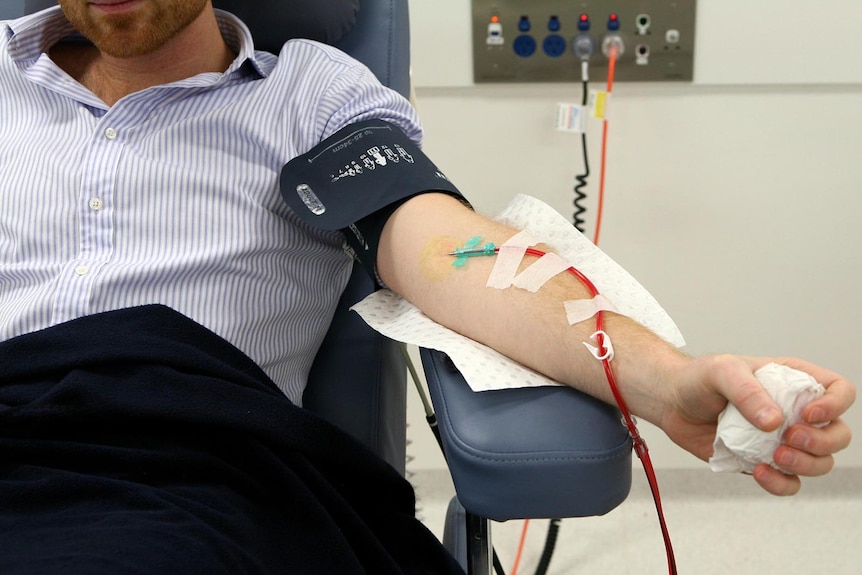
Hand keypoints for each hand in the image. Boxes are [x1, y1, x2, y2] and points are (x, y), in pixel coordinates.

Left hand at [659, 355, 854, 495]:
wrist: (671, 403)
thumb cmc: (698, 379)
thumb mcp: (721, 371)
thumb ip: (747, 392)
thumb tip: (774, 423)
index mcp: (793, 381)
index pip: (839, 390)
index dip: (836, 405)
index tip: (808, 414)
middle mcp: (794, 412)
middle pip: (838, 434)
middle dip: (823, 442)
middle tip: (788, 438)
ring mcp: (781, 440)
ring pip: (820, 463)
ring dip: (806, 465)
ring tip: (774, 455)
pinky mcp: (764, 462)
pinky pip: (789, 483)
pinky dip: (781, 483)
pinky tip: (760, 471)